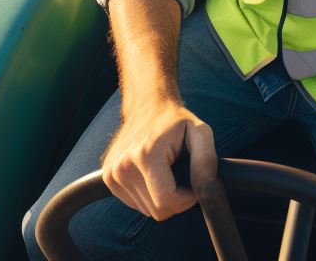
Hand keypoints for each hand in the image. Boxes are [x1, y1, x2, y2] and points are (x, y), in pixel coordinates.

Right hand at [101, 99, 216, 221]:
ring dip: (162, 197)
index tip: (192, 181)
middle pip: (157, 211)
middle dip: (175, 199)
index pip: (166, 202)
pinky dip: (149, 194)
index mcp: (145, 154)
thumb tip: (207, 194)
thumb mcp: (200, 133)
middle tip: (180, 173)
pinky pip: (136, 204)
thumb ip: (206, 163)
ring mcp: (112, 173)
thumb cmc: (177, 121)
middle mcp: (123, 166)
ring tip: (166, 169)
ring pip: (147, 210)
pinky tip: (152, 173)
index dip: (186, 198)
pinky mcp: (108, 178)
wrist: (147, 105)